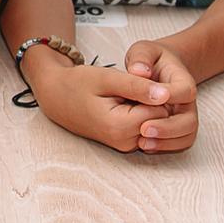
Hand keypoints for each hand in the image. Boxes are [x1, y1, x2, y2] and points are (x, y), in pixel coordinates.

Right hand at [26, 53, 194, 154]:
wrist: (56, 96)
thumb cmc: (79, 83)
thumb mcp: (107, 78)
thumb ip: (137, 86)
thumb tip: (167, 95)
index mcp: (120, 127)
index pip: (160, 109)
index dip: (151, 92)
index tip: (132, 84)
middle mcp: (124, 142)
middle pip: (159, 119)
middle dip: (149, 101)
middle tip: (124, 90)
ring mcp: (125, 145)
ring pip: (154, 123)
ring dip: (143, 107)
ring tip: (120, 96)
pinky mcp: (124, 143)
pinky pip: (145, 126)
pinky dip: (138, 113)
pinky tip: (121, 104)